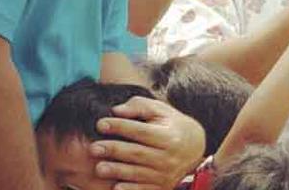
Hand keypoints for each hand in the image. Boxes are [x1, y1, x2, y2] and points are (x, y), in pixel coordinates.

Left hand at [91, 96, 205, 189]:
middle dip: (114, 150)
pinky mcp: (161, 186)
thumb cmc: (171, 125)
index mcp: (168, 135)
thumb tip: (116, 110)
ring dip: (117, 171)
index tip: (101, 124)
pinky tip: (115, 187)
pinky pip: (143, 189)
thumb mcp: (161, 111)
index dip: (120, 127)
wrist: (194, 148)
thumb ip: (139, 106)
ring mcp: (165, 174)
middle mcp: (168, 156)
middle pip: (137, 153)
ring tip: (99, 168)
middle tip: (94, 148)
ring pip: (138, 173)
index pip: (141, 130)